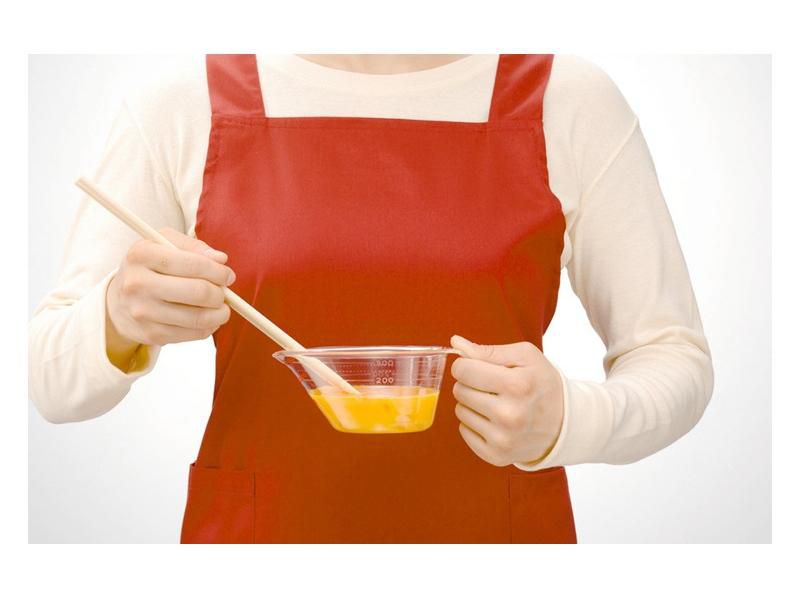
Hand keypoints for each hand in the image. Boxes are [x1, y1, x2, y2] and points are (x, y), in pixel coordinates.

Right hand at [106, 227, 234, 356]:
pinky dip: (209, 327)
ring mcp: (143, 311)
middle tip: (223, 292)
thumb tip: (220, 260)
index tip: (227, 275)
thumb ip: (194, 246)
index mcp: (142, 254)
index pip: (193, 263)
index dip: (218, 271)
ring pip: (198, 317)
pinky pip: (193, 334)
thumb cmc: (149, 267)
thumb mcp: (164, 244)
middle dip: (220, 293)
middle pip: (198, 292)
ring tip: (221, 307)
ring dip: (220, 313)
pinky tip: (208, 318)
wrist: (119, 300)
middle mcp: (138, 283)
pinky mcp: (151, 334)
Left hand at [449, 334, 563, 466]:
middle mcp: (509, 415)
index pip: (463, 370)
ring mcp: (503, 438)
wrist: (565, 424)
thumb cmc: (542, 384)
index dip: (466, 365)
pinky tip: (494, 421)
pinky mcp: (496, 455)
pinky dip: (475, 424)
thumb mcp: (526, 357)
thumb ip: (489, 350)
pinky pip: (464, 431)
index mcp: (517, 385)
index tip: (477, 367)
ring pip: (460, 411)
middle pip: (459, 390)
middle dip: (471, 384)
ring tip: (496, 403)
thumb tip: (456, 343)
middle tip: (492, 387)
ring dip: (473, 404)